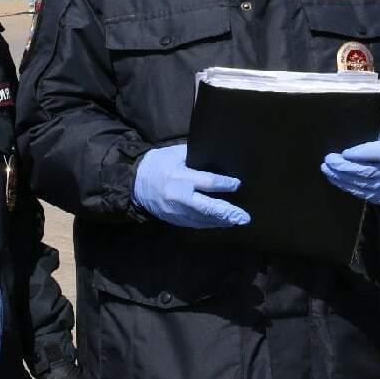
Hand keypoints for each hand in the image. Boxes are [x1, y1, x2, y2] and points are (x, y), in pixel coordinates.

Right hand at [132, 144, 248, 228]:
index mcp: (179, 177)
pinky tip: (221, 223)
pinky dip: (209, 224)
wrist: (136, 182)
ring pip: (202, 219)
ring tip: (237, 220)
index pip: (206, 182)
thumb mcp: (175, 154)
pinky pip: (194, 224)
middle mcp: (178, 196)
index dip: (223, 184)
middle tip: (243, 216)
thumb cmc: (159, 163)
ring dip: (221, 221)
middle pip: (206, 207)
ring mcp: (175, 211)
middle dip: (226, 212)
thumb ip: (195, 156)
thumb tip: (218, 157)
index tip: (237, 184)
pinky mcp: (173, 219)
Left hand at [321, 135, 379, 203]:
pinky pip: (358, 192)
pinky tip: (334, 177)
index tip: (345, 152)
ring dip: (340, 176)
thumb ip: (369, 141)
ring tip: (327, 168)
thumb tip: (347, 145)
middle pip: (367, 171)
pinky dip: (344, 184)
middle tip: (329, 159)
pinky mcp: (379, 197)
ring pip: (360, 183)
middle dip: (344, 166)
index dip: (361, 153)